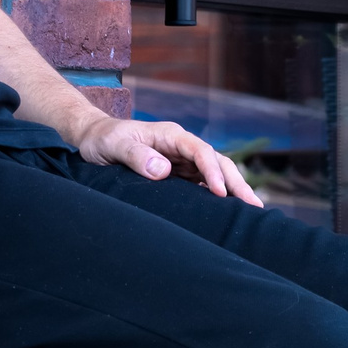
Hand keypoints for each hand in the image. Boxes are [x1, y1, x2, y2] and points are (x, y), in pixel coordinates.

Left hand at [75, 116, 262, 205]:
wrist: (94, 138)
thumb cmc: (103, 140)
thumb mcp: (114, 145)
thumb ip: (136, 156)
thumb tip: (163, 170)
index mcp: (171, 135)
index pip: (200, 151)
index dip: (212, 170)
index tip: (219, 192)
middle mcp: (181, 146)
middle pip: (217, 162)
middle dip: (236, 182)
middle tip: (254, 206)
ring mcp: (181, 160)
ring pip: (214, 173)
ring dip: (233, 190)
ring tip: (251, 211)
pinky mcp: (178, 174)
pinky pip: (202, 184)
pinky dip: (217, 196)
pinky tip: (227, 212)